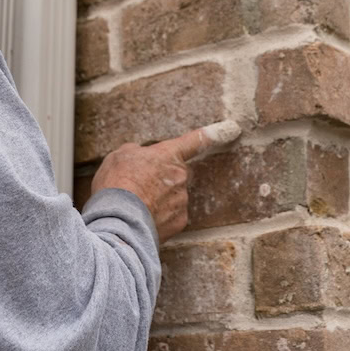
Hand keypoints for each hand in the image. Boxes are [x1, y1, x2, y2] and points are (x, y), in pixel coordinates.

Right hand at [91, 121, 240, 242]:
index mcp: (169, 154)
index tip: (232, 129)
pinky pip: (170, 216)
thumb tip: (140, 157)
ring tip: (134, 205)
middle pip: (175, 174)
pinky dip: (158, 217)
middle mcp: (181, 176)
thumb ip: (137, 152)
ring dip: (157, 199)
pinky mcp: (179, 222)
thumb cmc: (117, 183)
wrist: (118, 220)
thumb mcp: (119, 156)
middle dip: (161, 179)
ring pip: (172, 196)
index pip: (194, 141)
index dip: (213, 133)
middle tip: (137, 186)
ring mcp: (182, 200)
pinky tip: (141, 217)